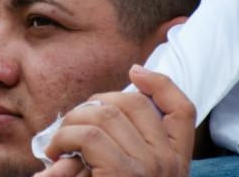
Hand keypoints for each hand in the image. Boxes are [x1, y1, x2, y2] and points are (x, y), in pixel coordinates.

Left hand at [32, 65, 194, 176]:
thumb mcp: (125, 171)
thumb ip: (121, 143)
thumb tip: (108, 99)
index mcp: (176, 162)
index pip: (183, 109)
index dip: (160, 83)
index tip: (134, 72)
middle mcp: (170, 164)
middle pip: (133, 102)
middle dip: (93, 104)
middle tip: (70, 127)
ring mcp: (151, 168)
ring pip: (104, 114)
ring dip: (71, 122)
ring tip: (59, 144)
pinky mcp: (126, 174)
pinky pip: (89, 135)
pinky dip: (64, 138)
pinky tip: (56, 154)